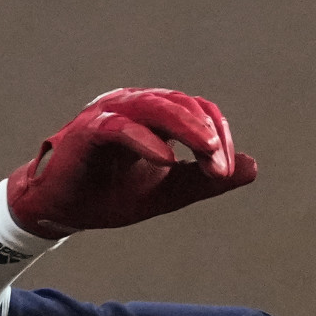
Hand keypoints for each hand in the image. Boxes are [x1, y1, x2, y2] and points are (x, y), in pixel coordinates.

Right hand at [6, 89, 256, 236]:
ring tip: (208, 153)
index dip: (219, 137)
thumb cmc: (112, 194)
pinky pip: (121, 127)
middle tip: (221, 169)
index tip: (226, 174)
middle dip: (208, 135)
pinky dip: (147, 141)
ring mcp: (111, 114)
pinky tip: (167, 160)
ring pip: (155, 106)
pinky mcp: (89, 130)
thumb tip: (252, 168)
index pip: (200, 112)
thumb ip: (205, 179)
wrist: (63, 210)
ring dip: (186, 128)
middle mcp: (136, 106)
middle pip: (182, 104)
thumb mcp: (168, 192)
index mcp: (157, 117)